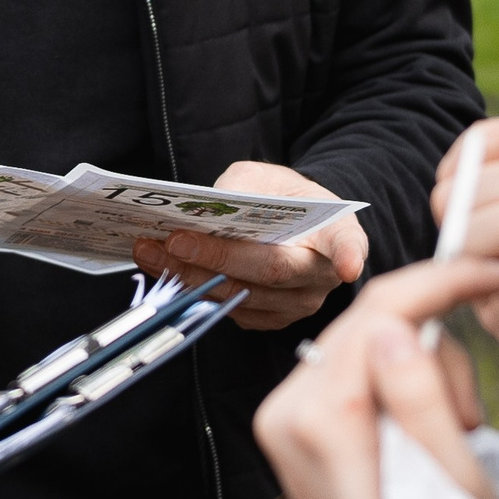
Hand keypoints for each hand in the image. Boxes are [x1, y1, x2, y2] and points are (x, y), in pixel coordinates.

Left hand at [130, 161, 368, 330]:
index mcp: (336, 234)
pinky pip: (225, 309)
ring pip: (239, 296)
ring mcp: (294, 306)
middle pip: (269, 272)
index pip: (348, 245)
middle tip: (173, 239)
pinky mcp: (265, 321)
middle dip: (216, 257)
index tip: (349, 266)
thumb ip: (244, 186)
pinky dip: (188, 288)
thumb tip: (209, 204)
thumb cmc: (280, 198)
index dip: (349, 255)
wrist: (282, 229)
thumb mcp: (266, 178)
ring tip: (149, 250)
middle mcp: (320, 278)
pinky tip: (159, 266)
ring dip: (188, 275)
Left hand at [253, 261, 498, 498]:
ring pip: (366, 341)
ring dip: (421, 369)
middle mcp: (287, 411)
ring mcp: (288, 419)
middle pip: (368, 322)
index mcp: (318, 421)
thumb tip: (391, 329)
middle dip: (433, 344)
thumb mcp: (450, 483)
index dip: (440, 283)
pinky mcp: (300, 425)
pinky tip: (423, 431)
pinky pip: (356, 370)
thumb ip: (418, 400)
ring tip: (449, 434)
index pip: (377, 313)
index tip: (493, 274)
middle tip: (469, 411)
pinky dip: (400, 382)